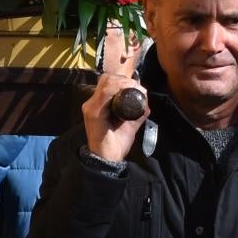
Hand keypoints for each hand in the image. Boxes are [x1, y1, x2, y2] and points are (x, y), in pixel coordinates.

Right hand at [80, 26, 150, 164]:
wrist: (107, 159)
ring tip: (135, 90)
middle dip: (125, 80)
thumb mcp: (130, 123)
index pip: (108, 82)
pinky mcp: (93, 112)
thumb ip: (137, 113)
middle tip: (138, 88)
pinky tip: (128, 92)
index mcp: (99, 104)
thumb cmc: (117, 142)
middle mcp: (92, 102)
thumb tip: (146, 103)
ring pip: (107, 82)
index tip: (137, 87)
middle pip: (107, 78)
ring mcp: (91, 106)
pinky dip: (118, 88)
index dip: (123, 80)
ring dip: (123, 83)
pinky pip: (105, 92)